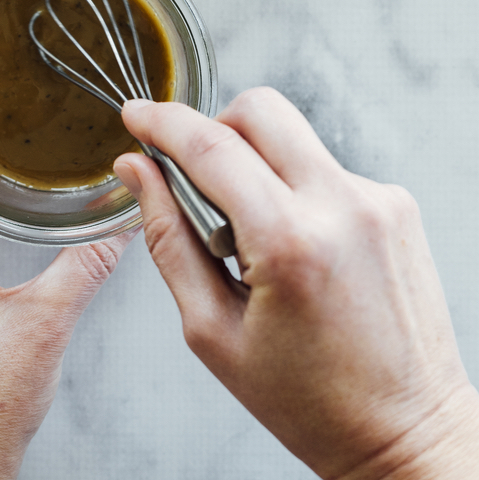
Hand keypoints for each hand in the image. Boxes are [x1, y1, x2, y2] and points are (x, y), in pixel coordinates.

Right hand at [114, 88, 478, 479]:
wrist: (408, 434)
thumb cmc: (310, 401)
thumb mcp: (211, 330)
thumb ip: (167, 238)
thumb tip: (137, 172)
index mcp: (290, 242)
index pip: (210, 147)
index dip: (161, 123)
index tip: (137, 115)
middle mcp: (343, 206)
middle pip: (259, 110)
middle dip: (214, 128)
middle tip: (197, 178)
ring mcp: (378, 200)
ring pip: (291, 136)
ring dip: (255, 165)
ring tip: (253, 236)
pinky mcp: (396, 205)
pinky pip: (323, 167)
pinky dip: (293, 188)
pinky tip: (294, 245)